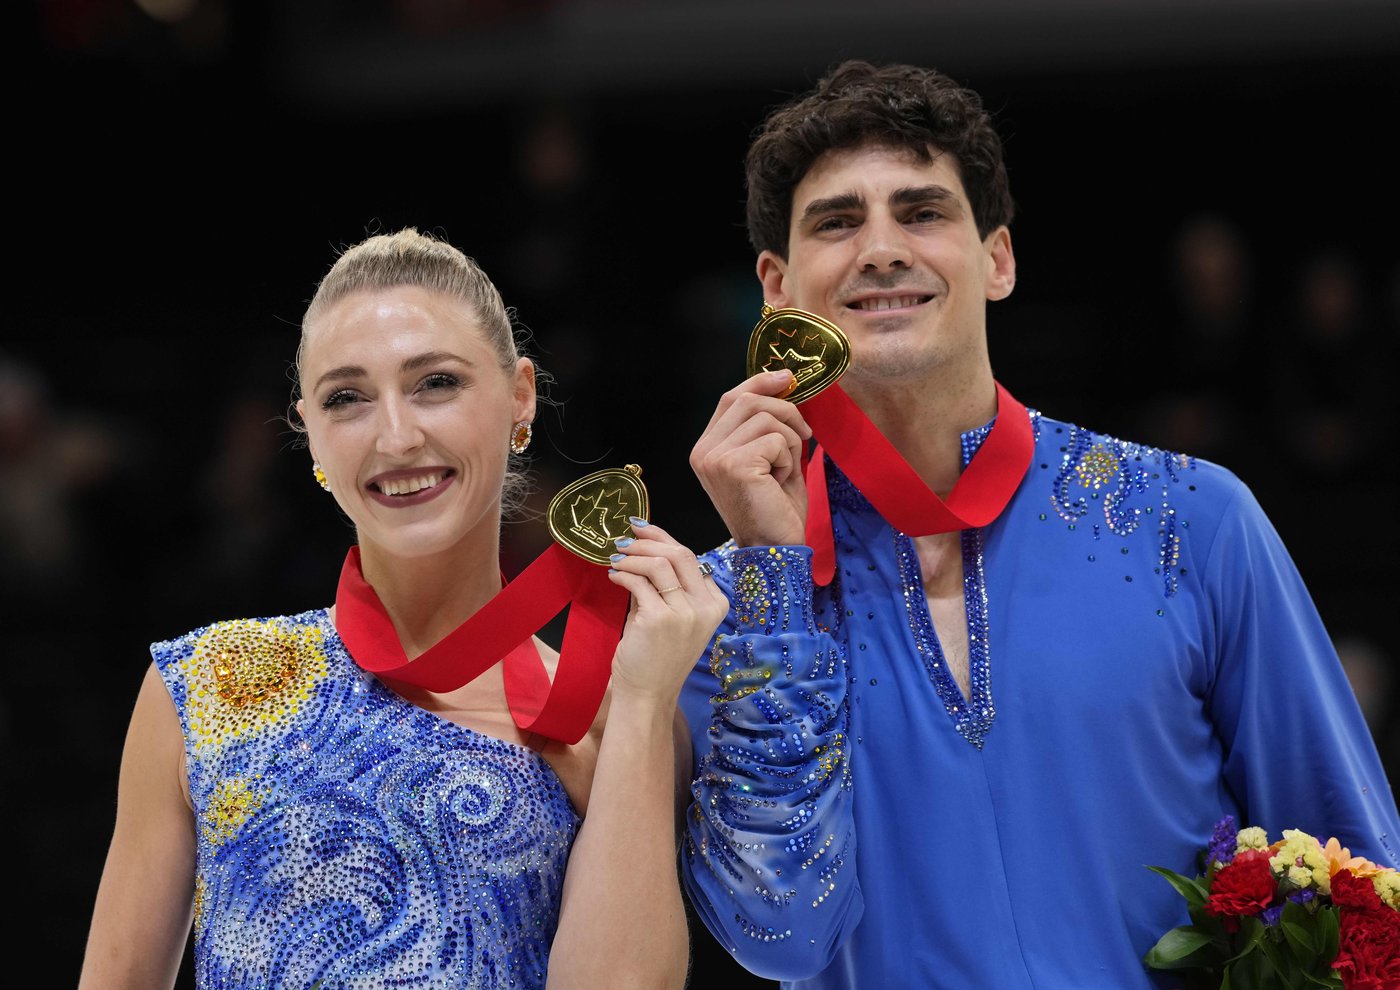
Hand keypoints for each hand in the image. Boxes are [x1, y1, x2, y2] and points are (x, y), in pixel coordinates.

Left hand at [606, 520, 728, 703]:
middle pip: (679, 553)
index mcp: (715, 604)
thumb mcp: (674, 616)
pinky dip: (622, 574)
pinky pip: (638, 582)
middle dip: (648, 540)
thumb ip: (667, 585)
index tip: (642, 530)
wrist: (648, 694)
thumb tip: (645, 548)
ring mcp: (685, 613)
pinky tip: (613, 576)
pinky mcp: (659, 619)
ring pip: (659, 563)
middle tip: (624, 541)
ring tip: (615, 559)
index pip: (691, 557)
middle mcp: (705, 607)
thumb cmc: (658, 656)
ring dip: (632, 557)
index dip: (663, 537)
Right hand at [689, 369, 812, 546]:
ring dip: (790, 440)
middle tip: (805, 433)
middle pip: (747, 400)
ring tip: (785, 470)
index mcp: (706, 449)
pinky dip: (789, 458)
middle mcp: (703, 451)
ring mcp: (715, 458)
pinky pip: (776, 439)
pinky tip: (780, 481)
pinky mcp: (734, 466)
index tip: (787, 377)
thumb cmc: (775, 509)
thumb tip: (784, 383)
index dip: (760, 382)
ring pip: (766, 418)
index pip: (731, 398)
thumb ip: (768, 425)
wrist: (774, 550)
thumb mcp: (771, 459)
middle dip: (785, 410)